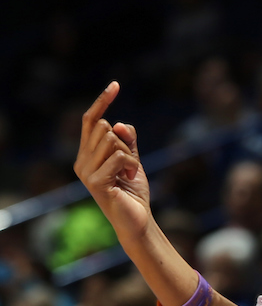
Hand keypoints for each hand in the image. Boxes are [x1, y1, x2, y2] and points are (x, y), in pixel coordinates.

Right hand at [74, 82, 151, 244]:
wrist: (136, 221)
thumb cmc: (133, 192)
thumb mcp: (132, 159)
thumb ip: (127, 140)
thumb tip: (118, 123)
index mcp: (86, 155)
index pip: (91, 121)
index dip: (102, 101)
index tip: (116, 84)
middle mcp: (81, 162)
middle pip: (105, 127)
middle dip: (124, 141)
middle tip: (128, 164)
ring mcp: (86, 173)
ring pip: (112, 140)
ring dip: (129, 155)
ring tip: (128, 175)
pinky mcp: (96, 182)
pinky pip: (120, 156)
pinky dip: (131, 165)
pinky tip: (128, 180)